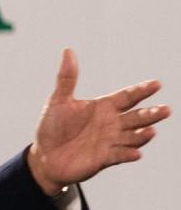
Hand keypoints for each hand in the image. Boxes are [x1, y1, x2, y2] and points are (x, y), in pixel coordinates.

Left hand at [28, 48, 169, 195]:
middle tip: (165, 110)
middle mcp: (111, 123)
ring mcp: (110, 141)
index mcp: (103, 107)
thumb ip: (67, 78)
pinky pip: (120, 155)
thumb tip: (67, 51)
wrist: (44, 157)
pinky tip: (135, 153)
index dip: (142, 90)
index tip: (156, 84)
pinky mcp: (104, 158)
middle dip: (151, 114)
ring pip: (133, 136)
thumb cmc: (52, 128)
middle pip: (137, 116)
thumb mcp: (58, 101)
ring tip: (150, 131)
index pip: (128, 96)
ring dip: (143, 134)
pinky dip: (128, 154)